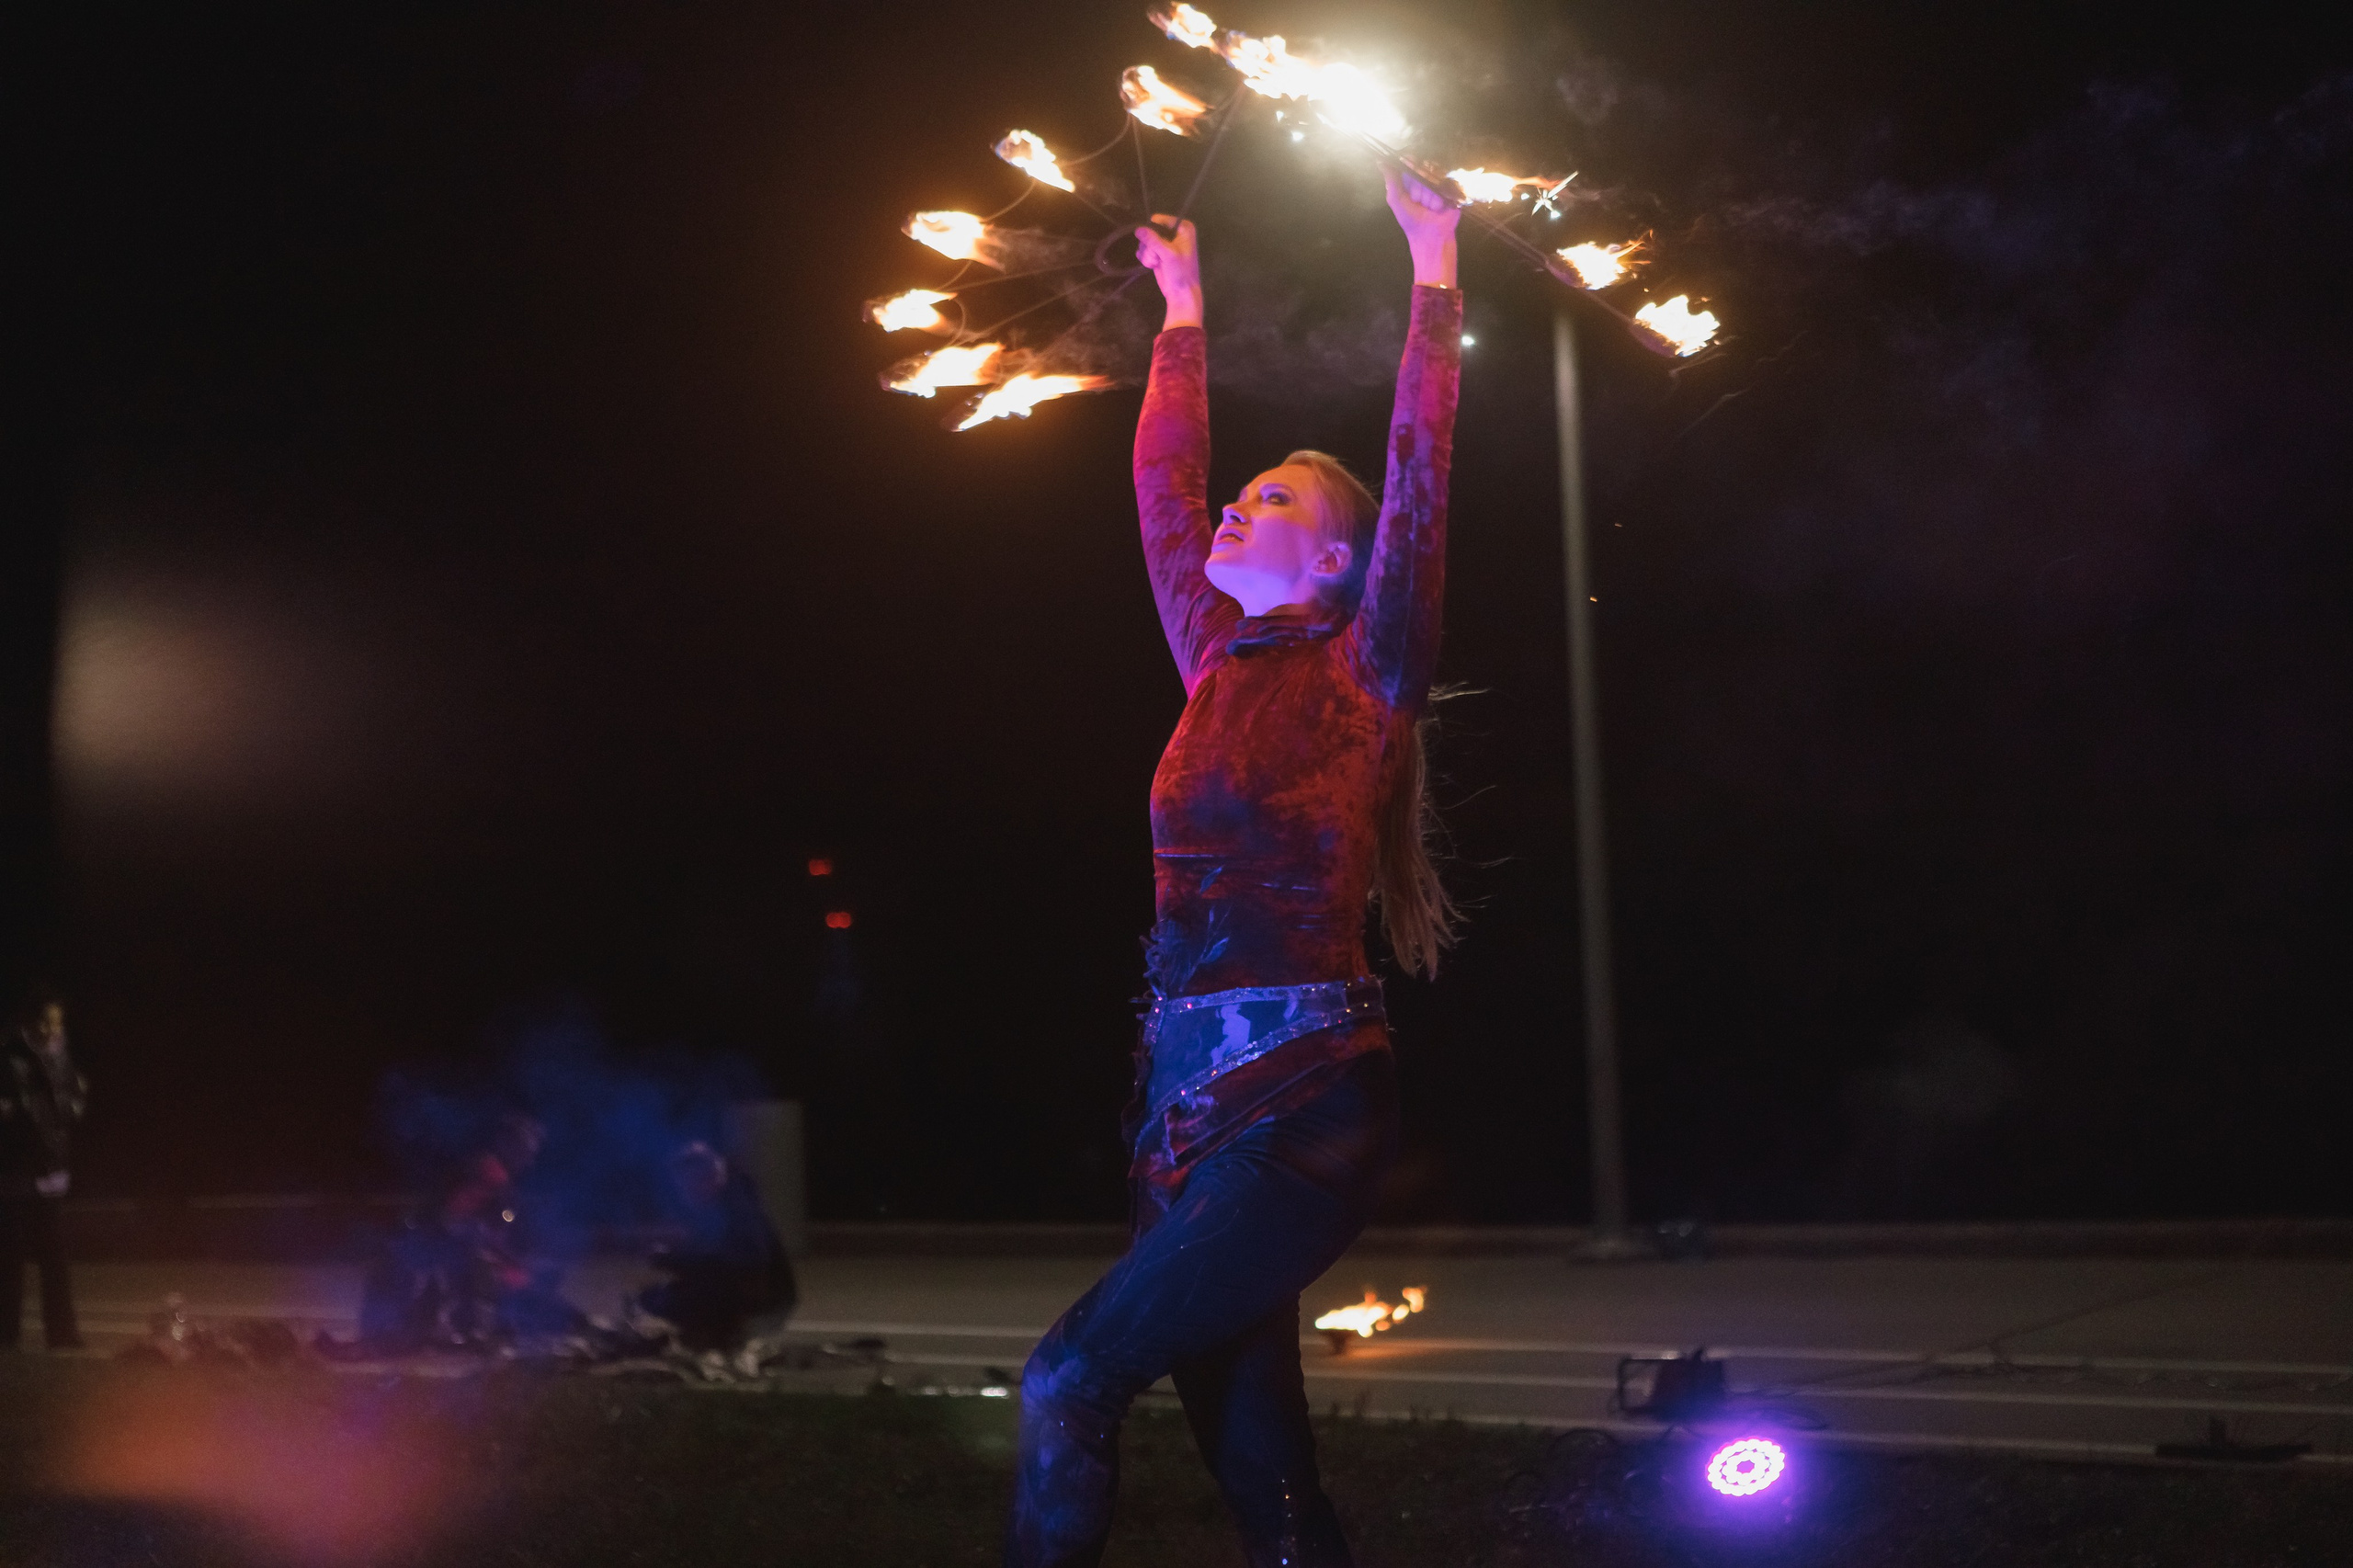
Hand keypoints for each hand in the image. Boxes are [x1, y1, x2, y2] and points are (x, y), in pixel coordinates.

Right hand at [1136, 214, 1202, 329]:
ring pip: (1144, 241)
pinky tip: (1153, 265)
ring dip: (1148, 254)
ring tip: (1157, 263)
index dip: (1153, 232)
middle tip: (1158, 258)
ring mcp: (1164, 243)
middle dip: (1150, 246)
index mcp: (1182, 228)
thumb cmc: (1181, 272)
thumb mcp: (1168, 254)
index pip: (1158, 220)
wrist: (1181, 292)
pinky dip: (1146, 258)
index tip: (1157, 246)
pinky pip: (1143, 249)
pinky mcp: (1156, 252)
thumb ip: (1153, 240)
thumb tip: (1137, 229)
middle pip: (1149, 230)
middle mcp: (1173, 232)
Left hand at [1384, 165, 1458, 289]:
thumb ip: (1391, 180)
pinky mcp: (1452, 190)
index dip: (1409, 162)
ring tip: (1428, 208)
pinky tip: (1437, 209)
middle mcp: (1427, 179)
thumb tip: (1380, 161)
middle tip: (1417, 201)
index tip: (1407, 162)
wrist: (1429, 237)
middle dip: (1418, 186)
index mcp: (1412, 179)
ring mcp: (1440, 183)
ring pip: (1434, 178)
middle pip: (1423, 168)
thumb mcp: (1396, 200)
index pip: (1411, 162)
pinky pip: (1445, 186)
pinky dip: (1439, 199)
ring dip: (1428, 196)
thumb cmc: (1411, 220)